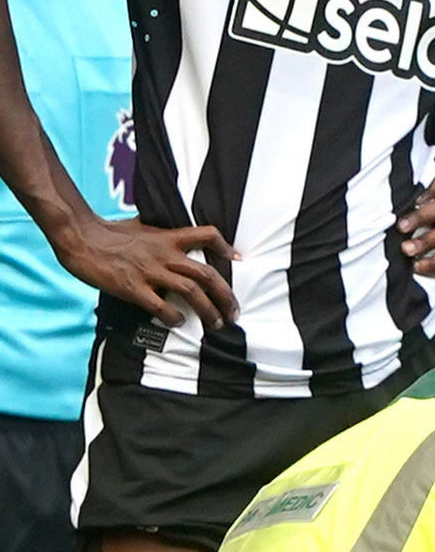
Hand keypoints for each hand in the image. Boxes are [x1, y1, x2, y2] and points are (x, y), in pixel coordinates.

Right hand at [56, 215, 238, 329]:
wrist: (80, 237)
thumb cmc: (109, 233)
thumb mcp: (142, 227)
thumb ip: (161, 236)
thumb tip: (175, 241)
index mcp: (167, 238)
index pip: (204, 235)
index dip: (224, 246)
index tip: (237, 258)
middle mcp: (163, 255)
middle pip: (206, 274)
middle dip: (226, 296)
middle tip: (234, 312)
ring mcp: (149, 272)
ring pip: (191, 291)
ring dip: (208, 311)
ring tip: (217, 323)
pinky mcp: (133, 287)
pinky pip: (160, 306)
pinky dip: (174, 317)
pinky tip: (179, 322)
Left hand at [399, 170, 434, 312]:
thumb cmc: (427, 255)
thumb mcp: (413, 231)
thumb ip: (400, 217)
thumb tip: (366, 203)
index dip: (434, 182)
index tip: (414, 196)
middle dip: (421, 215)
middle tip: (400, 227)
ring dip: (426, 240)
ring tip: (406, 250)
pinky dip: (433, 263)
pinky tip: (416, 267)